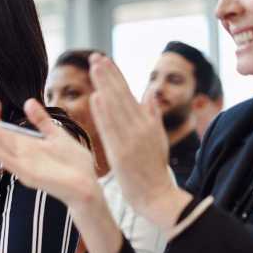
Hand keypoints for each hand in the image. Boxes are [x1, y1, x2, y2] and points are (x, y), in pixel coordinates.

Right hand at [0, 98, 99, 208]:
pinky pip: (10, 162)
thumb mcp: (56, 135)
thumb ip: (42, 120)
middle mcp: (21, 154)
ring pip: (0, 144)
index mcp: (26, 144)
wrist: (87, 185)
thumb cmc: (73, 163)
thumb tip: (28, 101)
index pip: (3, 128)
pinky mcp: (28, 175)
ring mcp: (23, 165)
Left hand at [88, 54, 188, 224]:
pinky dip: (104, 113)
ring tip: (94, 69)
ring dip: (105, 87)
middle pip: (121, 96)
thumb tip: (148, 92)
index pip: (128, 93)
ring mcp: (131, 139)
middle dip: (108, 75)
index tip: (104, 60)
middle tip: (95, 57)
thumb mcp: (157, 138)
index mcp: (146, 122)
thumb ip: (152, 115)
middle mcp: (140, 127)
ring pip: (116, 108)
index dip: (115, 76)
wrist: (155, 195)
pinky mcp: (122, 153)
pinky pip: (111, 130)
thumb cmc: (154, 167)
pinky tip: (96, 98)